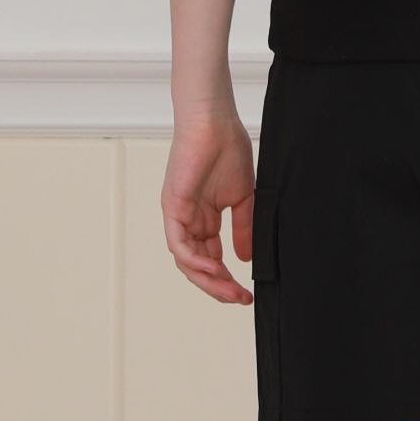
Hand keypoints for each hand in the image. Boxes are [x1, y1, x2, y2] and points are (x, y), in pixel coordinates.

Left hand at [163, 110, 255, 304]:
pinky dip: (195, 261)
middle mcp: (188, 221)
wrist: (215, 121)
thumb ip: (242, 228)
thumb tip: (245, 259)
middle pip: (198, 266)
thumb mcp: (242, 198)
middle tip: (240, 299)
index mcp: (203, 218)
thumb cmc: (227, 149)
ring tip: (230, 290)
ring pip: (187, 261)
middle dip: (219, 287)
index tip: (246, 293)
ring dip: (208, 280)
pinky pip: (179, 244)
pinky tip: (215, 270)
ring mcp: (178, 215)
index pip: (211, 259)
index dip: (227, 279)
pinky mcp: (172, 207)